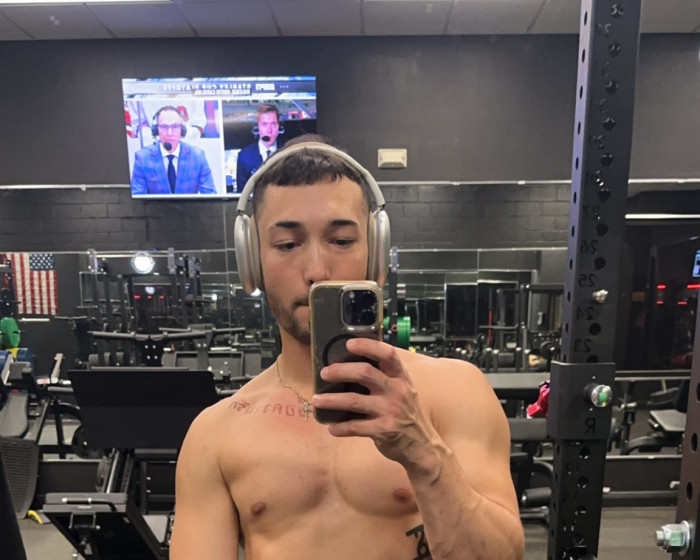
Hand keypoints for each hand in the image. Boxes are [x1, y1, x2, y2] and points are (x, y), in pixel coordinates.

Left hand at [312, 338, 438, 469]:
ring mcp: (390, 411)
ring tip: (317, 400)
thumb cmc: (406, 413)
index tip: (349, 344)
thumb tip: (352, 363)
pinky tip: (331, 427)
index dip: (368, 346)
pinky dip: (340, 427)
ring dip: (331, 400)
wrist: (421, 446)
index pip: (387, 354)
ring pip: (353, 401)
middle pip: (364, 373)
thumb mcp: (402, 390)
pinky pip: (355, 427)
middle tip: (324, 373)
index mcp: (401, 377)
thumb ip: (385, 377)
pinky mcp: (384, 430)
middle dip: (340, 370)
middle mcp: (397, 391)